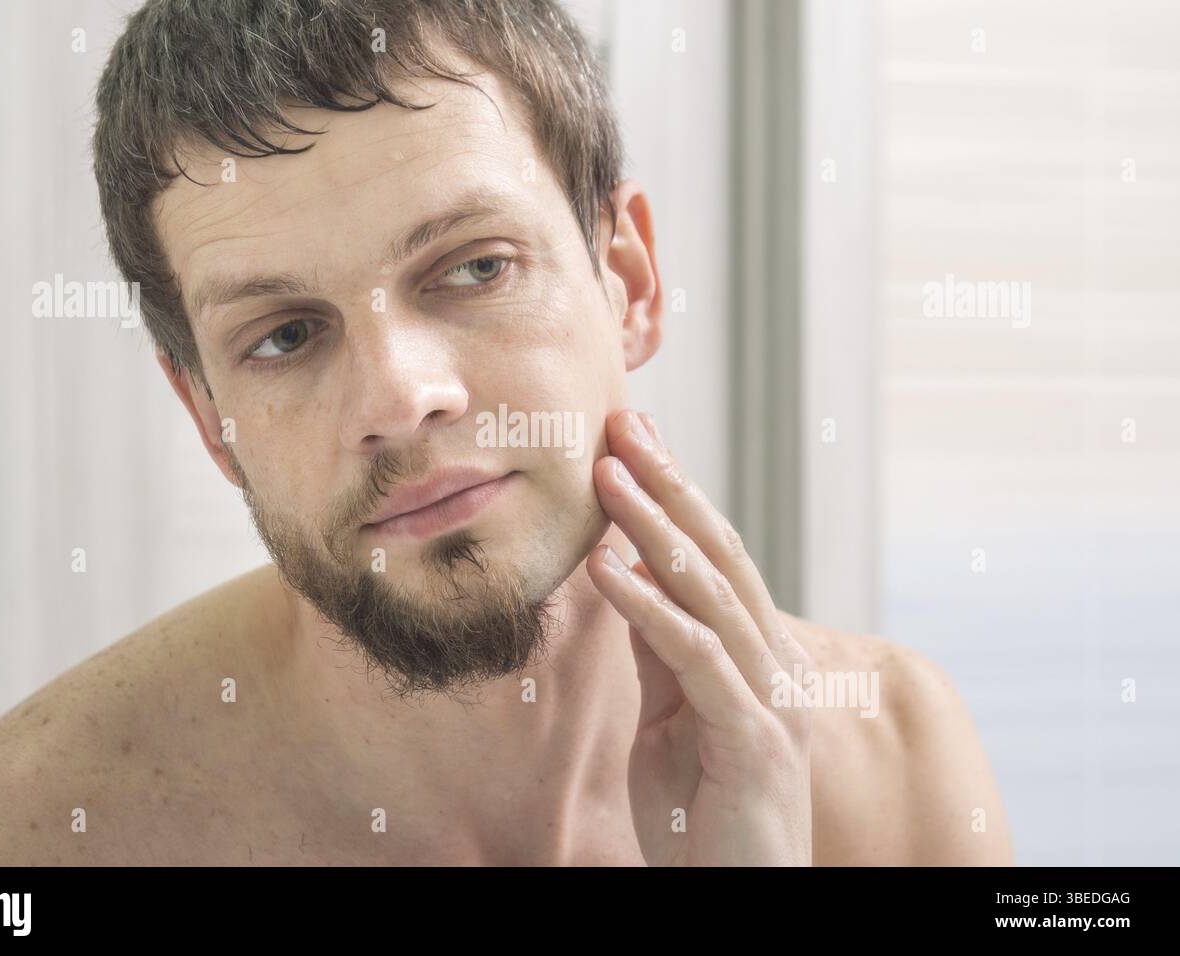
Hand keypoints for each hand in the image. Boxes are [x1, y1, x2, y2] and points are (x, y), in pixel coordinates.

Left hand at [586, 409, 814, 865]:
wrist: (742, 901)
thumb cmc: (705, 819)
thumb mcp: (672, 719)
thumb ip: (659, 654)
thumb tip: (625, 580)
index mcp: (757, 658)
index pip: (714, 558)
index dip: (675, 496)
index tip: (633, 441)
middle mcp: (774, 667)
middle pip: (719, 556)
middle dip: (669, 486)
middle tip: (622, 425)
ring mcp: (772, 701)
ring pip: (713, 592)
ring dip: (653, 527)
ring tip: (605, 475)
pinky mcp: (754, 742)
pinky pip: (697, 659)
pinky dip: (650, 607)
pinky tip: (608, 568)